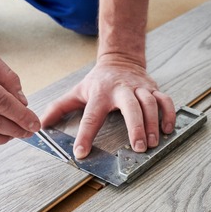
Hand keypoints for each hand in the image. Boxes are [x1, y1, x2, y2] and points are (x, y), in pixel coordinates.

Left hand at [41, 55, 175, 158]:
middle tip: (138, 148)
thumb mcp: (77, 91)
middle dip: (135, 127)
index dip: (85, 135)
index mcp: (100, 93)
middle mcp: (121, 90)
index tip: (82, 153)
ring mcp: (140, 88)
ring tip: (152, 143)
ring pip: (150, 104)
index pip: (92, 116)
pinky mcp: (153, 88)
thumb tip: (41, 123)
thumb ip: (60, 107)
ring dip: (153, 124)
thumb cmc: (98, 81)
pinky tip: (168, 130)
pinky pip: (165, 101)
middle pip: (131, 107)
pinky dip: (169, 114)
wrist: (120, 59)